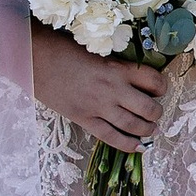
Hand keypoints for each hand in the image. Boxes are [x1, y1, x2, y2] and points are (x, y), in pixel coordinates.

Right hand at [31, 27, 166, 151]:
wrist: (34, 58)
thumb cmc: (62, 48)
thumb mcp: (96, 51)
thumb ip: (114, 65)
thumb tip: (131, 75)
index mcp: (117, 67)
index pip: (154, 80)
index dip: (161, 87)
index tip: (158, 89)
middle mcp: (113, 89)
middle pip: (148, 108)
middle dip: (157, 112)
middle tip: (155, 112)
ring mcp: (98, 106)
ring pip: (133, 125)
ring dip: (147, 129)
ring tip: (150, 129)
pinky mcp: (84, 119)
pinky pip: (111, 137)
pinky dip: (128, 145)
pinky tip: (138, 147)